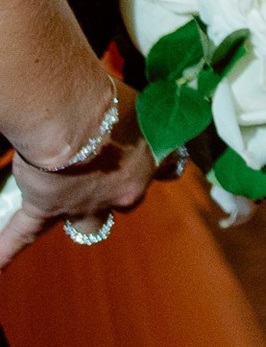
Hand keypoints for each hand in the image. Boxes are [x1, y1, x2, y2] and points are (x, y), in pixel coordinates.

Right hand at [0, 91, 158, 268]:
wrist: (71, 116)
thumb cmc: (111, 99)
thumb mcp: (140, 100)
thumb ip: (140, 111)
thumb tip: (139, 102)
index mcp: (150, 161)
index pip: (169, 169)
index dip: (160, 165)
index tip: (159, 161)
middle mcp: (119, 192)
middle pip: (125, 201)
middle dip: (116, 190)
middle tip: (103, 167)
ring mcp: (83, 204)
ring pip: (90, 224)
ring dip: (83, 216)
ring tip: (71, 208)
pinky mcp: (47, 208)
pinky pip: (25, 232)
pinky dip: (10, 247)